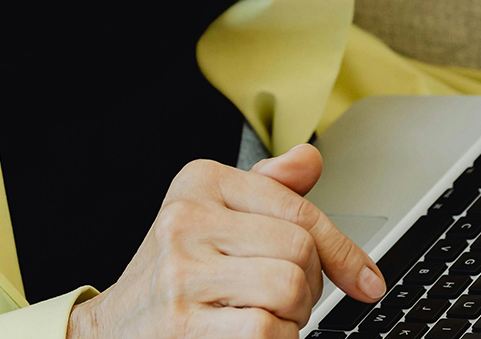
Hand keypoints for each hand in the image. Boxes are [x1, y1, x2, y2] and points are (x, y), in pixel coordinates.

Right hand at [67, 144, 385, 338]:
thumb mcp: (213, 217)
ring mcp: (181, 274)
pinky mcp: (182, 326)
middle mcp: (185, 219)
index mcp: (199, 182)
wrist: (112, 329)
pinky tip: (248, 336)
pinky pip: (266, 332)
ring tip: (265, 319)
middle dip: (309, 288)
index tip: (368, 281)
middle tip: (287, 303)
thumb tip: (309, 159)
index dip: (344, 251)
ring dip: (292, 318)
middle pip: (301, 252)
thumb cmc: (177, 274)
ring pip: (289, 291)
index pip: (299, 209)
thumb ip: (266, 191)